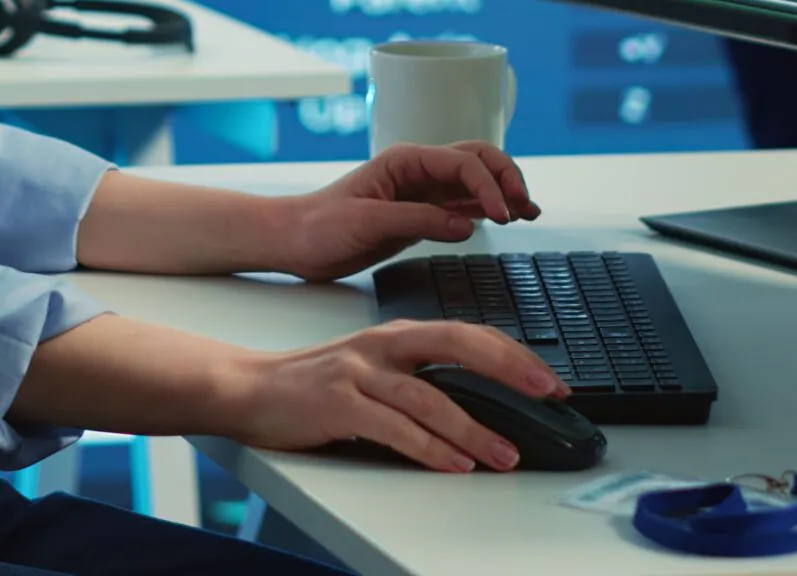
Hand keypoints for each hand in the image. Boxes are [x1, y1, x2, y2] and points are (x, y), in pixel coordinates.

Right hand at [222, 319, 567, 472]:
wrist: (246, 387)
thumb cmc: (312, 383)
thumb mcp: (371, 367)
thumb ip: (416, 377)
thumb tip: (475, 403)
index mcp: (395, 335)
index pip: (467, 333)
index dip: (513, 354)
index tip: (549, 378)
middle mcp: (381, 345)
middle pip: (458, 346)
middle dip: (509, 369)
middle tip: (547, 394)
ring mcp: (358, 372)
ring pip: (430, 397)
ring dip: (474, 430)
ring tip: (505, 455)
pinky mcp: (338, 404)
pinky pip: (394, 428)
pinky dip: (430, 448)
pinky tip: (454, 463)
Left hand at [273, 142, 542, 281]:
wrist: (294, 242)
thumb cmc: (320, 226)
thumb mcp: (366, 222)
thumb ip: (418, 221)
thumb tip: (466, 226)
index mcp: (405, 161)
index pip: (462, 162)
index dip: (488, 185)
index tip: (501, 215)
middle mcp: (419, 171)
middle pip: (478, 160)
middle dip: (506, 178)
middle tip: (523, 207)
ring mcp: (423, 192)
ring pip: (477, 181)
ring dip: (504, 191)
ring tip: (527, 212)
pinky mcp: (423, 214)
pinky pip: (465, 205)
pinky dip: (490, 209)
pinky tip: (507, 219)